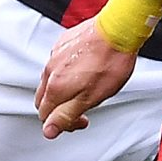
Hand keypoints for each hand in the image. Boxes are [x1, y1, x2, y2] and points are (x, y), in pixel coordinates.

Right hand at [36, 18, 138, 137]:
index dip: (62, 123)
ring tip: (86, 88)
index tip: (81, 120)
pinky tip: (84, 70)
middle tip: (82, 108)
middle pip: (44, 99)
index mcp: (55, 87)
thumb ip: (66, 116)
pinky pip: (58, 63)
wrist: (117, 30)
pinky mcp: (62, 43)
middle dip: (59, 108)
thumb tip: (48, 130)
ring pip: (50, 81)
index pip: (45, 115)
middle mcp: (50, 70)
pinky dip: (66, 72)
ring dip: (63, 90)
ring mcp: (55, 55)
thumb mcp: (90, 98)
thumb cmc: (109, 63)